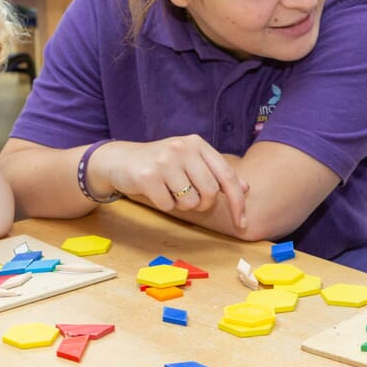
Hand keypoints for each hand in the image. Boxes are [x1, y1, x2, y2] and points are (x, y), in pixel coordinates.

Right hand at [98, 136, 249, 230]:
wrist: (120, 160)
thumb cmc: (161, 163)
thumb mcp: (190, 161)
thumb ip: (216, 172)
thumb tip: (246, 187)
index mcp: (198, 143)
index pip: (227, 176)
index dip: (238, 202)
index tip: (243, 223)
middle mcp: (184, 148)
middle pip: (211, 192)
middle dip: (204, 204)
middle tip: (190, 199)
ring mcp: (165, 160)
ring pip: (191, 201)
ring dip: (182, 205)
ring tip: (170, 191)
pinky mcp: (148, 176)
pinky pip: (169, 206)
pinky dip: (165, 205)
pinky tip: (155, 192)